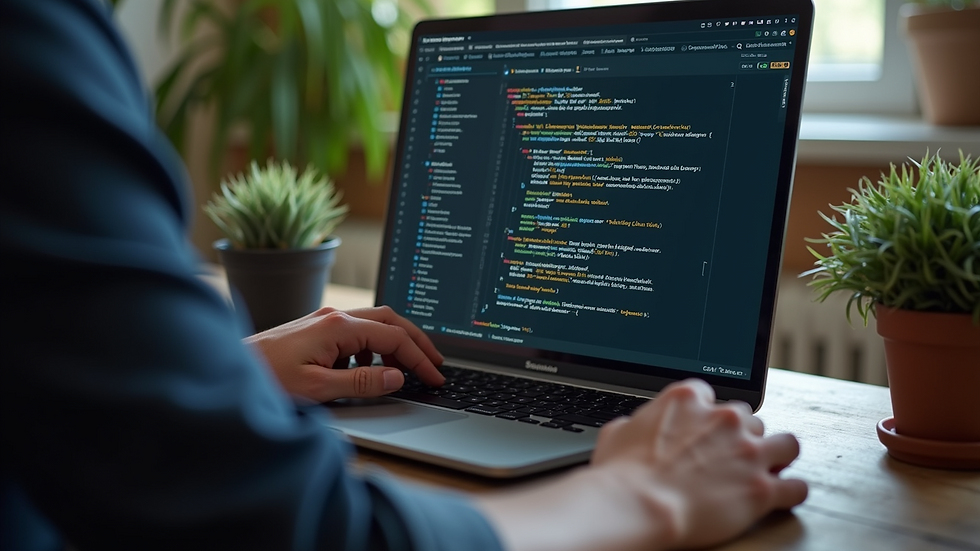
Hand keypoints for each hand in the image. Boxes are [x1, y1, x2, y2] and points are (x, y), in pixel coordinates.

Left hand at [244, 306, 443, 401]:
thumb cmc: (265, 380)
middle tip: (436, 364)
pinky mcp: (315, 329)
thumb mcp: (318, 389)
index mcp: (338, 327)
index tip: (436, 377)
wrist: (226, 371)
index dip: (419, 359)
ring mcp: (323, 320)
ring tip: (406, 370)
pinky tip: (368, 370)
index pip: (393, 339)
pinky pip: (356, 331)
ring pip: (374, 323)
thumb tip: (397, 378)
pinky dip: (372, 348)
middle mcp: (333, 316)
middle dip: (416, 342)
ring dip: (395, 344)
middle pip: (390, 320)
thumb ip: (361, 383)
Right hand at [477, 379, 806, 550]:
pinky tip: (784, 495)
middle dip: (740, 437)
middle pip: (748, 419)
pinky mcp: (762, 487)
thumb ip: (636, 423)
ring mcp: (748, 451)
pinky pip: (796, 486)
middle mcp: (724, 418)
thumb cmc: (622, 475)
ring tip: (768, 469)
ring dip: (776, 456)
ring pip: (785, 443)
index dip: (707, 416)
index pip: (711, 396)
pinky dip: (791, 491)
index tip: (704, 430)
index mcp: (687, 398)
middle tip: (728, 457)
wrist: (638, 505)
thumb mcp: (616, 433)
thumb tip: (633, 427)